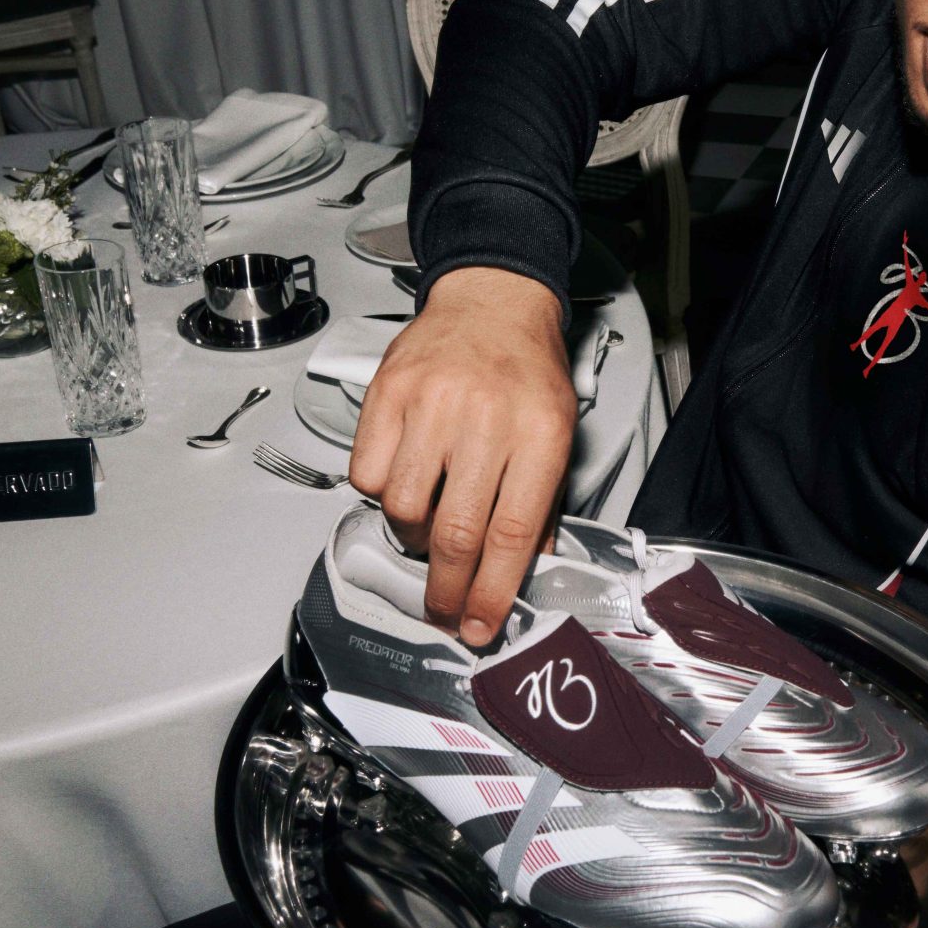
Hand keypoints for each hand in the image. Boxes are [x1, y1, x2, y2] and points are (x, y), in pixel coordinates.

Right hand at [348, 267, 575, 643]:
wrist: (492, 302)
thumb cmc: (527, 372)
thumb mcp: (558, 436)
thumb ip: (542, 506)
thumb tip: (524, 574)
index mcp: (539, 435)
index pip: (512, 533)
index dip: (492, 592)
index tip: (479, 626)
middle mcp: (485, 418)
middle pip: (455, 532)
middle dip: (446, 588)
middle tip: (443, 610)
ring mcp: (432, 404)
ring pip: (404, 508)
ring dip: (413, 536)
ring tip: (430, 522)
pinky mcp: (389, 393)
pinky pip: (369, 473)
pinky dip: (383, 493)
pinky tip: (406, 480)